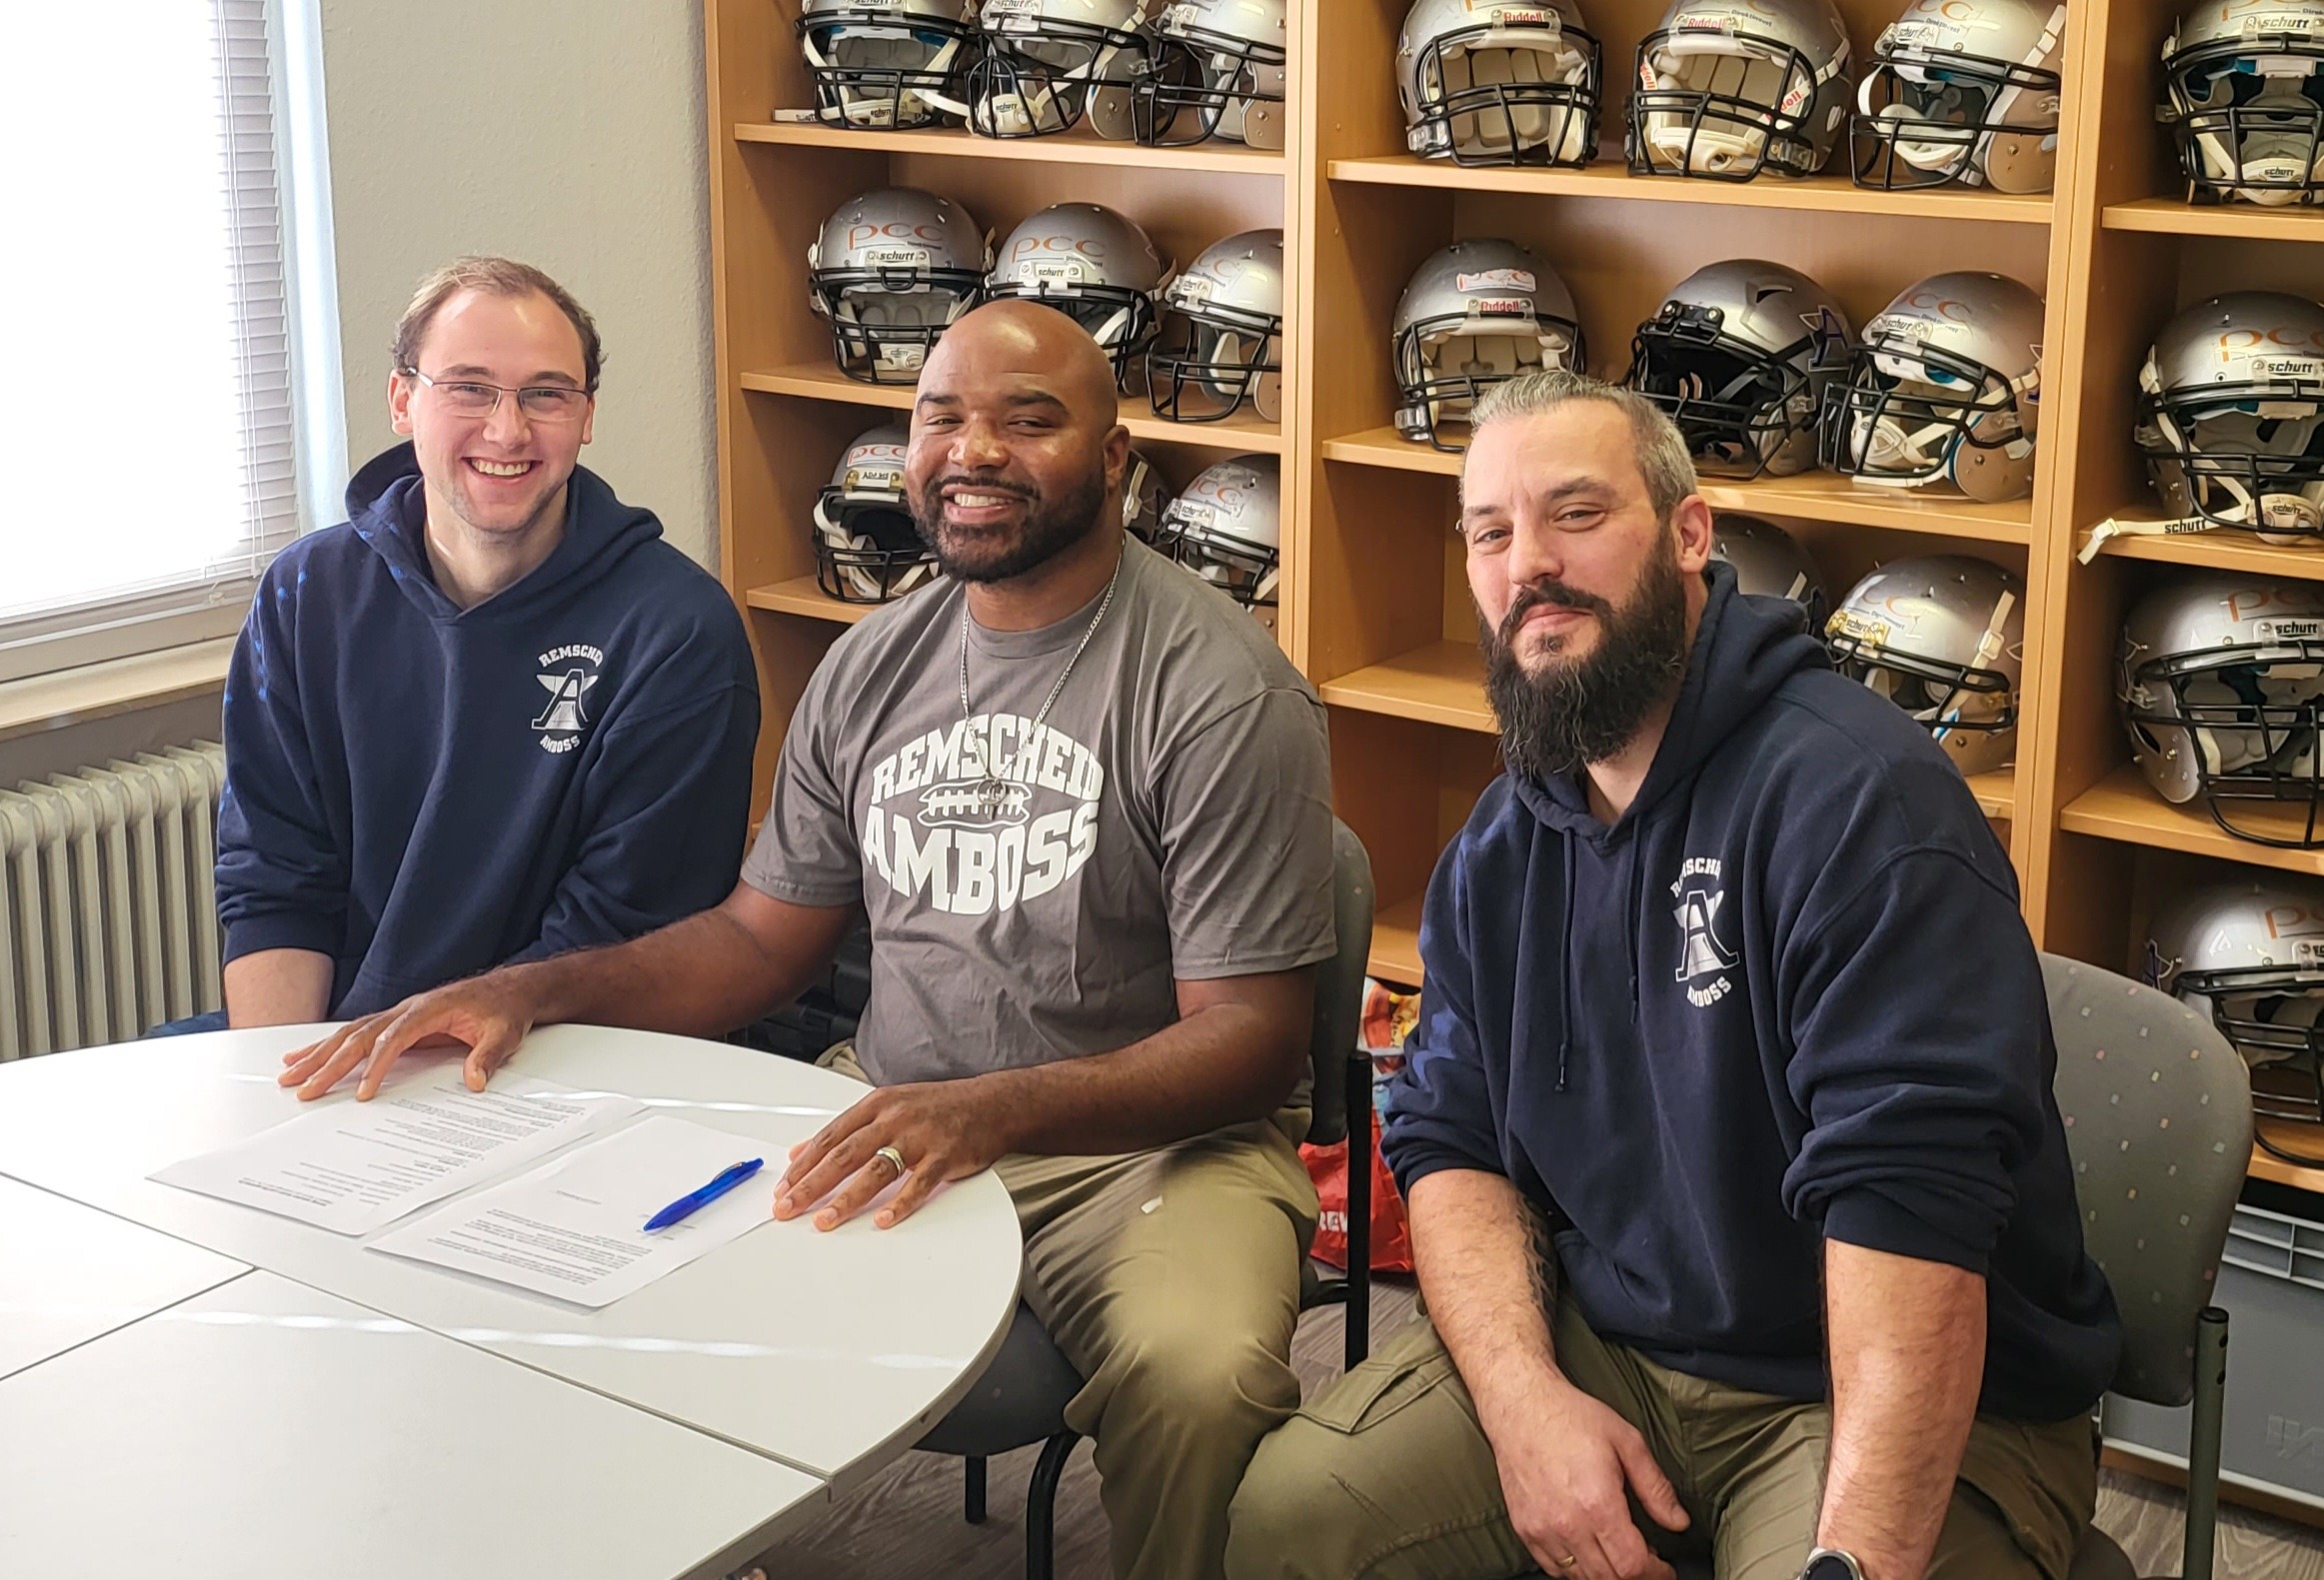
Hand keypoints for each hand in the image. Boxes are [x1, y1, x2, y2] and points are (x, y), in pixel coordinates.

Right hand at [276, 971, 541, 1100]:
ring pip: (350, 1033)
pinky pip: (357, 1033)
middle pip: (360, 1036)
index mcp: (429, 1008)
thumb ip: (488, 1056)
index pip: (394, 1038)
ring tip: (288, 1074)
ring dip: (319, 1054)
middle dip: (329, 1063)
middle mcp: (406, 1008)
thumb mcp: (505, 1034)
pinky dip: (330, 1046)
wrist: (510, 989)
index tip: (364, 1092)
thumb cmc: (505, 1009)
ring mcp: (399, 1013)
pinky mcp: (397, 1021)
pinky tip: (308, 1056)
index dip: (377, 1065)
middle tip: (303, 1088)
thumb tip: (474, 1081)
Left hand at [774, 1075, 1019, 1231]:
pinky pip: (919, 1184)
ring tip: (825, 1220)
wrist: (991, 1103)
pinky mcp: (945, 1155)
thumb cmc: (937, 1108)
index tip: (783, 1188)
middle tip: (788, 1208)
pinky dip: (900, 1204)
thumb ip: (845, 1129)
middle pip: (844, 1154)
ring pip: (875, 1169)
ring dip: (846, 1198)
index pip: (830, 1137)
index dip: (803, 1165)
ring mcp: (920, 1136)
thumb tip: (801, 1151)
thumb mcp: (888, 1106)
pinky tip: (882, 1221)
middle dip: (811, 1184)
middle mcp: (895, 1118)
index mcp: (877, 1105)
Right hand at [1486, 1378, 1689, 1579]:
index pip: (1632, 1565)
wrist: (1521, 1405)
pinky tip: (1588, 1549)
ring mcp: (1541, 1529)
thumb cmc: (1571, 1417)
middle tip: (1647, 1561)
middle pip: (1608, 1578)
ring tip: (1618, 1553)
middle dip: (1635, 1576)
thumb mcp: (1627, 1441)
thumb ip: (1655, 1487)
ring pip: (1581, 1578)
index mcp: (1597, 1503)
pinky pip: (1554, 1568)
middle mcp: (1567, 1524)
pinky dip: (1576, 1569)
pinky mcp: (1524, 1528)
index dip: (1656, 1573)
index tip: (1664, 1567)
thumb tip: (1678, 1521)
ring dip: (1606, 1574)